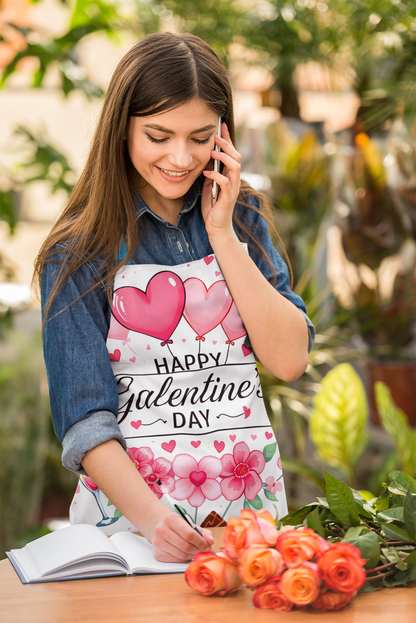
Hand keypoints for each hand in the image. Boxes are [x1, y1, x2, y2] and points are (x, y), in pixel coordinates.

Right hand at [151, 512, 213, 562]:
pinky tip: (186, 553)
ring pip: (181, 555)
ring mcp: (158, 542)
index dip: (201, 542)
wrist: (161, 527)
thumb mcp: (190, 524)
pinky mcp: (157, 554)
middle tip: (203, 550)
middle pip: (185, 546)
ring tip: (195, 551)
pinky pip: (176, 560)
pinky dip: (184, 559)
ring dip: (192, 555)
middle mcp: (162, 530)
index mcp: (171, 519)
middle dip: (198, 550)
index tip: (208, 546)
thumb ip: (204, 532)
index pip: (189, 534)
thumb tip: (211, 541)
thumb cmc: (178, 526)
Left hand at [201, 122, 240, 241]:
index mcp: (230, 175)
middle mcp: (234, 180)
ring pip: (235, 167)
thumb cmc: (212, 206)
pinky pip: (225, 183)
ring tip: (212, 152)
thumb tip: (203, 156)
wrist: (216, 227)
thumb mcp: (209, 185)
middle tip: (215, 136)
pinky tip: (206, 172)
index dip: (227, 139)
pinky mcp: (228, 198)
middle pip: (237, 157)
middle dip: (227, 145)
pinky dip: (215, 175)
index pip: (232, 153)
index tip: (221, 126)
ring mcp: (233, 189)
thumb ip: (210, 171)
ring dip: (223, 157)